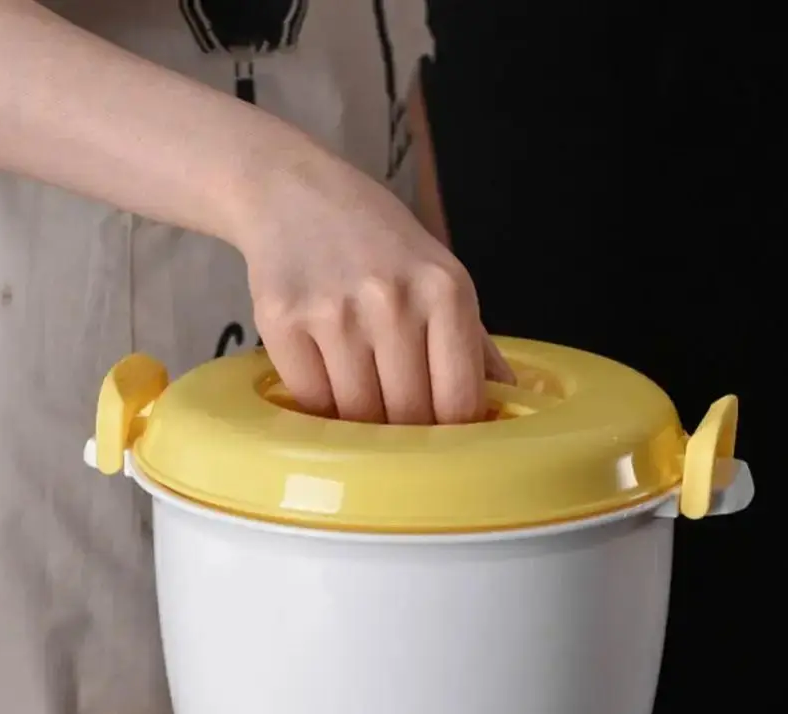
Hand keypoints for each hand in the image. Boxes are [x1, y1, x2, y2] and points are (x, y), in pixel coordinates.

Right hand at [238, 146, 514, 424]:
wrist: (292, 193)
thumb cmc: (376, 242)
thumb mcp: (439, 276)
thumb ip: (473, 342)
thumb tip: (506, 401)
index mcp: (446, 291)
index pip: (459, 401)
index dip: (451, 437)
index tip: (441, 445)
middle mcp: (393, 300)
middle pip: (408, 416)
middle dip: (404, 435)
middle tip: (396, 430)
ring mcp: (334, 312)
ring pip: (355, 415)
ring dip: (358, 424)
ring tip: (359, 403)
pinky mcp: (281, 321)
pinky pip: (308, 400)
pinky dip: (316, 406)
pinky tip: (324, 383)